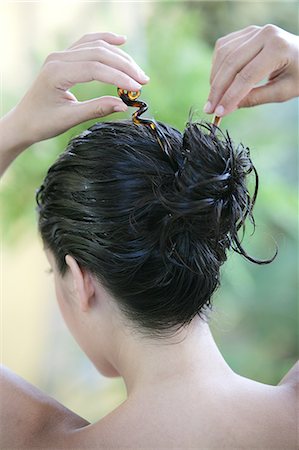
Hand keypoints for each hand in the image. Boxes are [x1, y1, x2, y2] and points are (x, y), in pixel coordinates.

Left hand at [11, 32, 149, 144]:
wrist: (24, 121)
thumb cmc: (43, 122)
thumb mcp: (70, 118)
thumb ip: (97, 109)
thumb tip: (124, 105)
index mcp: (57, 72)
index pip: (95, 68)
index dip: (119, 77)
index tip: (137, 88)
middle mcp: (58, 59)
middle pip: (98, 54)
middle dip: (124, 66)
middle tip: (143, 81)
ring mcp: (61, 56)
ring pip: (96, 46)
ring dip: (119, 56)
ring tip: (137, 72)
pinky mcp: (65, 58)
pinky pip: (88, 44)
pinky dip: (105, 41)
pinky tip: (121, 41)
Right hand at [204, 24, 298, 116]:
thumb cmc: (298, 75)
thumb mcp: (282, 92)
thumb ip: (255, 99)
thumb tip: (227, 107)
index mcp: (278, 48)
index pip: (246, 76)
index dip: (230, 96)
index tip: (218, 113)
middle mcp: (265, 34)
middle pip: (231, 64)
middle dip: (217, 89)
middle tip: (209, 109)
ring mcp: (253, 31)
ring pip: (223, 55)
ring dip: (214, 79)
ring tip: (213, 99)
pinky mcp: (245, 33)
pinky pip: (223, 49)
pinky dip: (217, 67)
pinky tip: (217, 82)